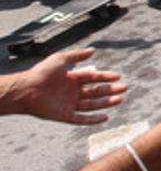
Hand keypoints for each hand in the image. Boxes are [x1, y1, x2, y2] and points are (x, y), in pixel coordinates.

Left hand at [9, 48, 125, 124]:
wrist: (26, 90)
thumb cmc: (41, 73)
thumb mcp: (60, 59)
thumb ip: (77, 55)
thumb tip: (93, 50)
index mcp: (72, 79)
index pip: (93, 78)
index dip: (106, 77)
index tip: (118, 76)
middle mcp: (72, 92)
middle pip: (96, 91)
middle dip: (110, 90)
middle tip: (125, 88)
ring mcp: (69, 104)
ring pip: (92, 104)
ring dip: (106, 103)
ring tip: (120, 100)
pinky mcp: (65, 116)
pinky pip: (82, 119)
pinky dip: (93, 119)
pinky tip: (105, 117)